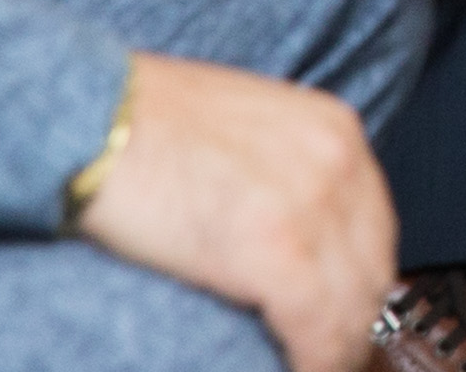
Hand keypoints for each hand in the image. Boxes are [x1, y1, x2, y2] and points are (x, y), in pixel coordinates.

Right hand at [76, 51, 397, 371]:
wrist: (92, 118)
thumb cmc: (145, 126)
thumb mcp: (245, 130)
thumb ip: (283, 174)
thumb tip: (294, 237)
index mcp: (332, 130)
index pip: (374, 228)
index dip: (359, 284)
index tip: (342, 316)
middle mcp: (336, 162)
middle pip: (373, 269)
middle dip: (352, 321)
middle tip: (326, 353)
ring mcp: (311, 204)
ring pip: (352, 305)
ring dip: (334, 348)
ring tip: (307, 366)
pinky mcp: (275, 248)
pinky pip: (316, 327)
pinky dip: (312, 359)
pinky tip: (296, 369)